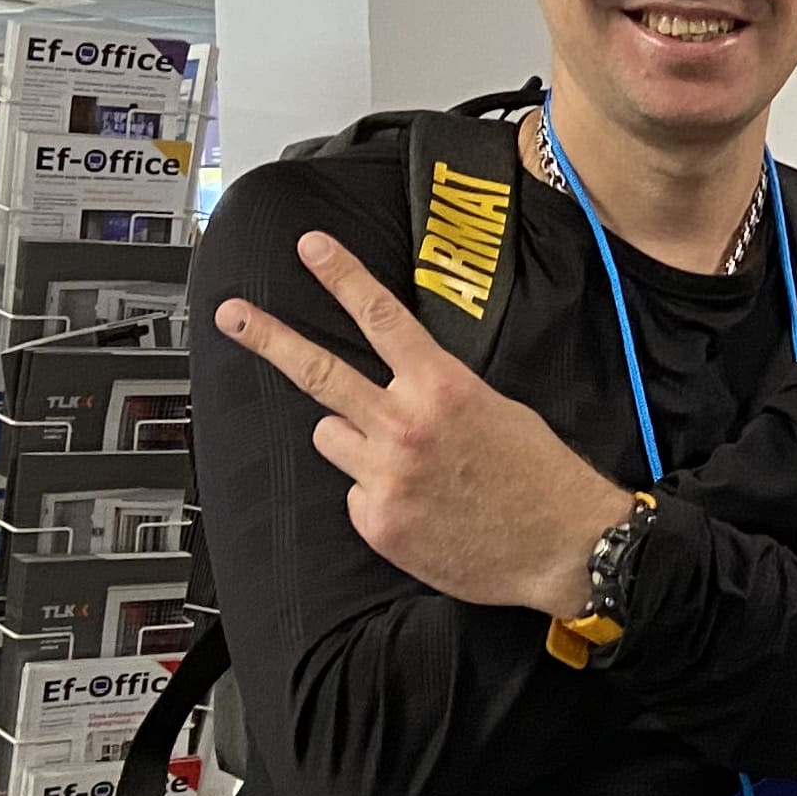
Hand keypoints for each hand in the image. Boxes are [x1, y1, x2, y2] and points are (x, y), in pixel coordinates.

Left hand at [216, 231, 628, 615]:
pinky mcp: (377, 522)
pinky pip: (354, 492)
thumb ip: (436, 392)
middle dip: (269, 338)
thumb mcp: (497, 410)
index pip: (381, 318)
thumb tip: (396, 389)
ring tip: (407, 463)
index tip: (310, 247)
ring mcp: (385, 477)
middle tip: (231, 314)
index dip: (342, 276)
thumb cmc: (540, 477)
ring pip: (332, 436)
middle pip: (319, 373)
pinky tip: (422, 508)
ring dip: (354, 440)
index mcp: (442, 388)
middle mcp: (405, 427)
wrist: (565, 549)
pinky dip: (377, 495)